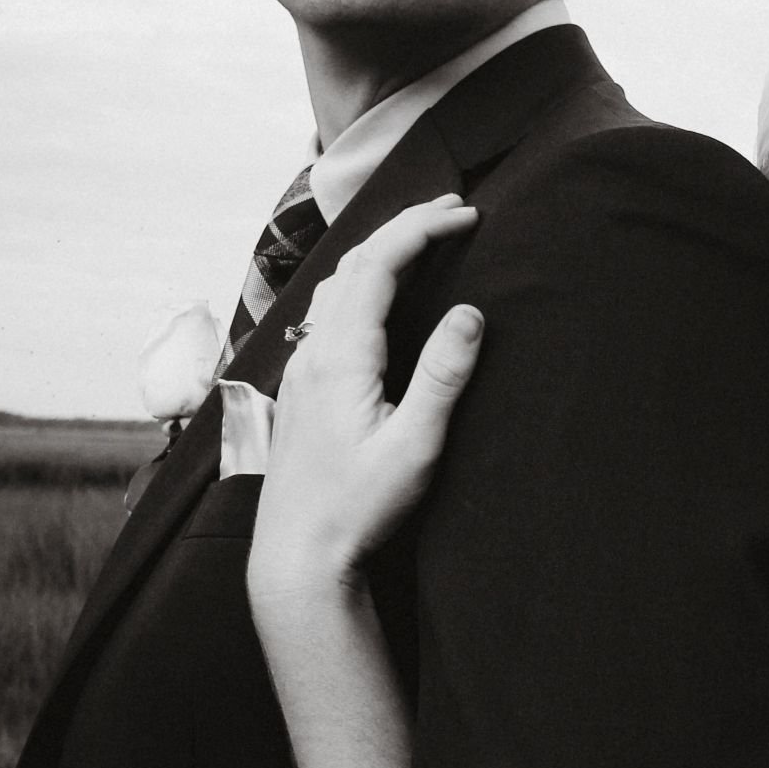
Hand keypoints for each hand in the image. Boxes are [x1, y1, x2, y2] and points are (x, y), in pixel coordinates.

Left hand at [248, 195, 482, 606]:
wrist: (298, 555)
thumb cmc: (358, 508)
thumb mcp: (415, 446)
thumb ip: (443, 375)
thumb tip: (470, 313)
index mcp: (341, 358)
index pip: (378, 265)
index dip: (422, 229)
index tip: (466, 216)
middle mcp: (313, 354)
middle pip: (354, 264)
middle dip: (402, 228)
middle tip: (451, 211)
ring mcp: (301, 371)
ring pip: (336, 287)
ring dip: (379, 254)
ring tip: (421, 241)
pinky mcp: (302, 391)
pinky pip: (328, 314)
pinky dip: (361, 284)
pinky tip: (380, 299)